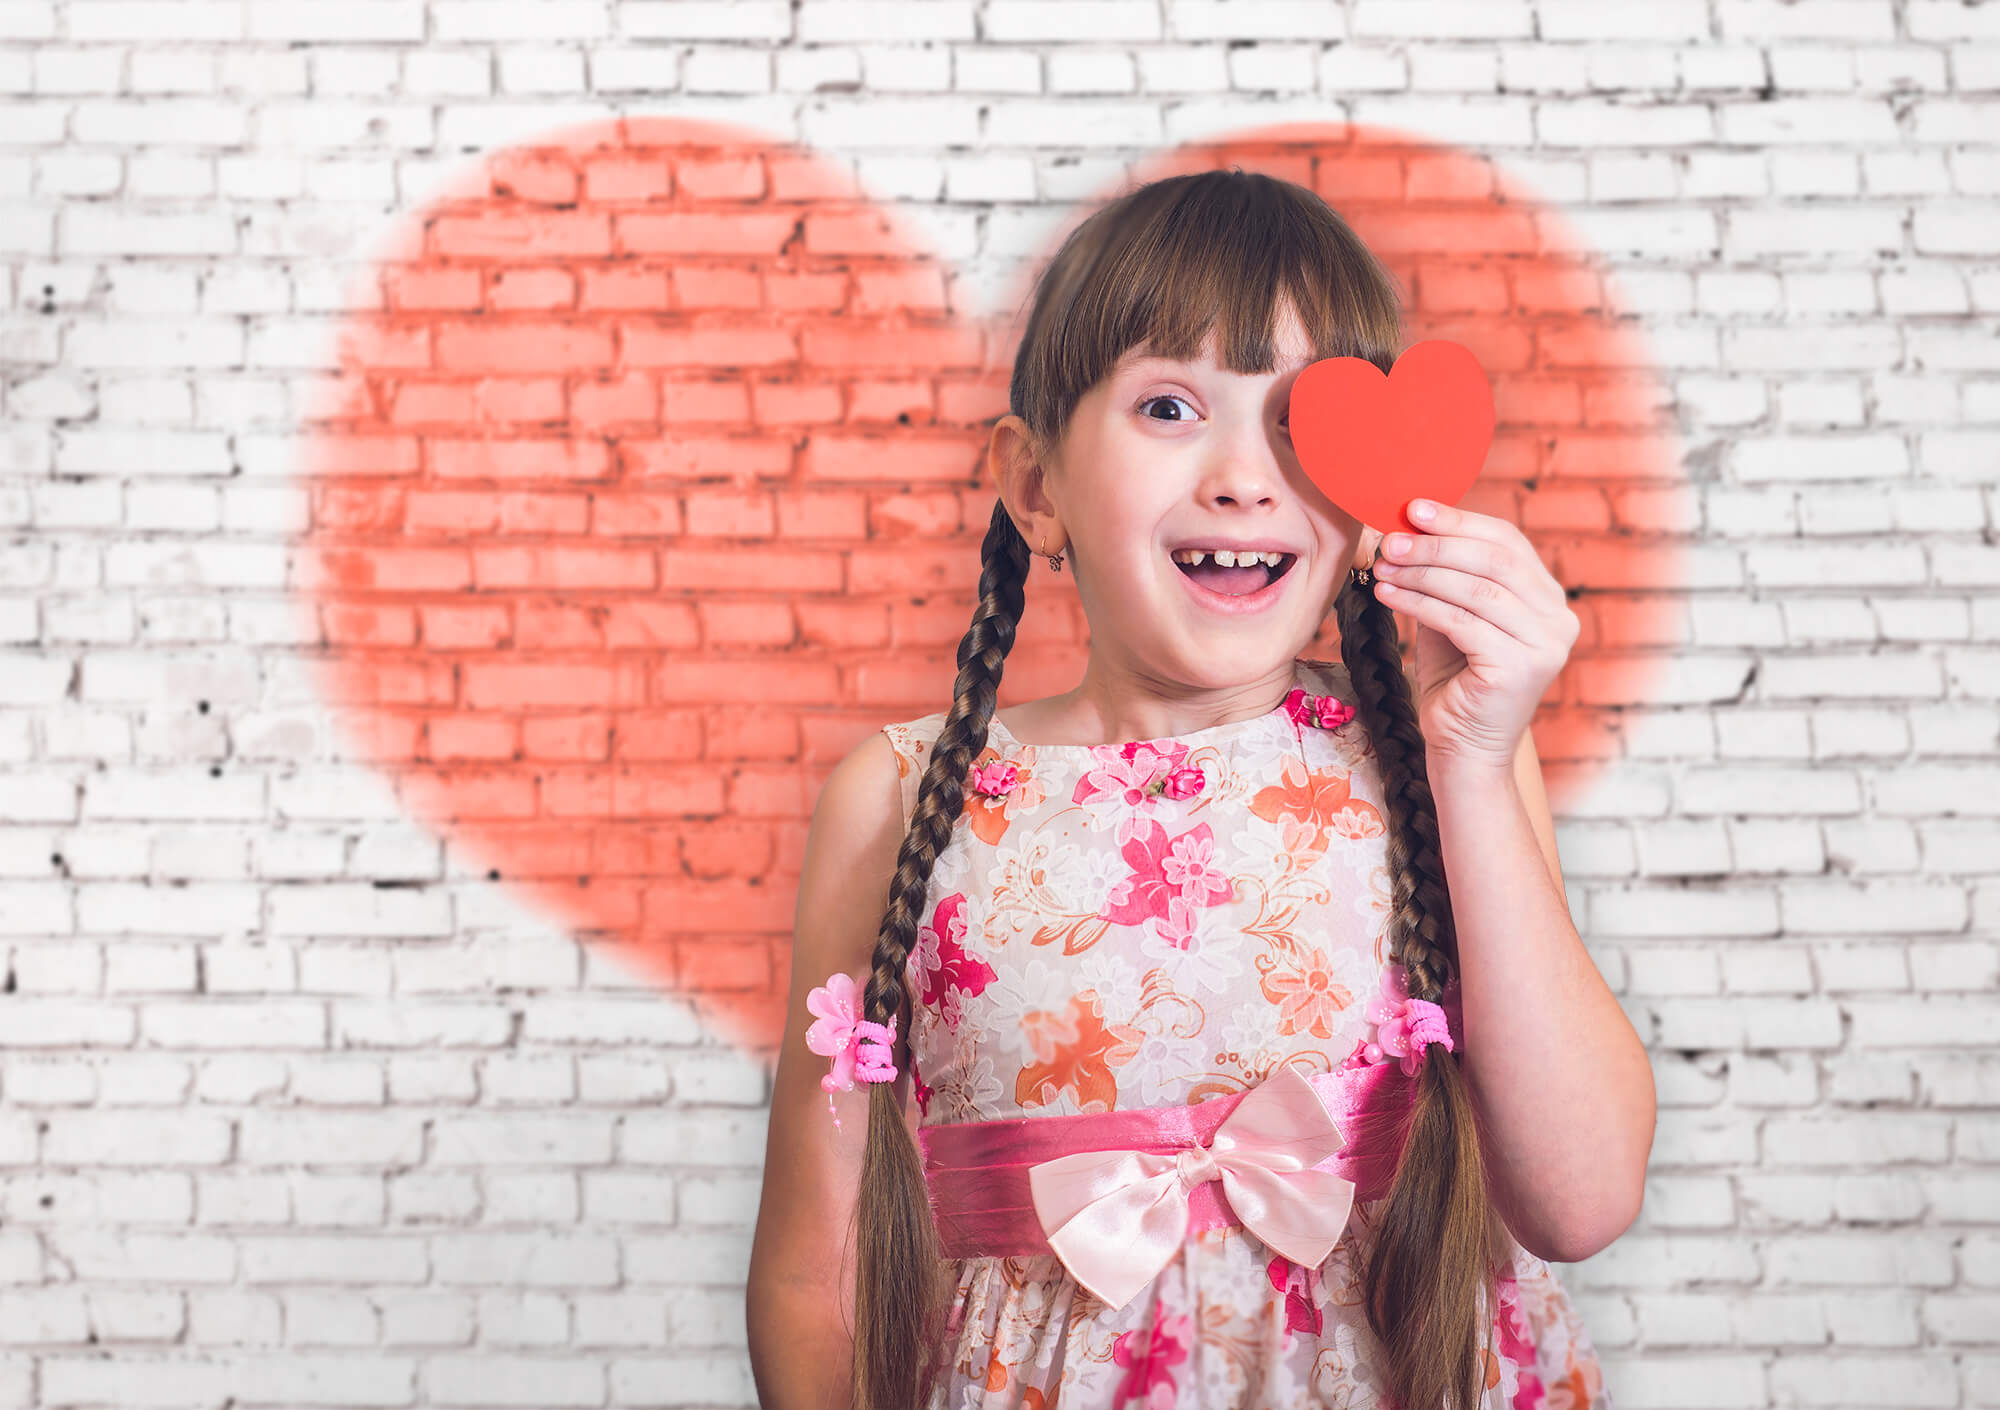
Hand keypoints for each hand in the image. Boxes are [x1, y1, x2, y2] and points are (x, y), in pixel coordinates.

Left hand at [1367, 498, 1578, 771]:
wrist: (1464, 749)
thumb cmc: (1456, 681)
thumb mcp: (1453, 616)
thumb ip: (1446, 576)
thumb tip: (1408, 526)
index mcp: (1548, 598)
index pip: (1507, 542)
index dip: (1459, 521)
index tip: (1412, 508)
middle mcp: (1558, 618)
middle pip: (1494, 559)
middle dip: (1437, 544)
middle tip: (1391, 539)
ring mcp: (1546, 644)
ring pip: (1476, 589)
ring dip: (1422, 572)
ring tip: (1382, 565)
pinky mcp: (1521, 667)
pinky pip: (1461, 621)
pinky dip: (1419, 602)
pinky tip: (1387, 594)